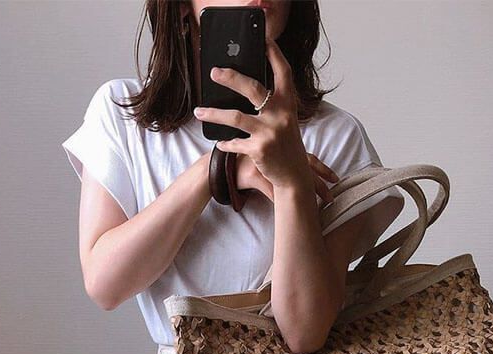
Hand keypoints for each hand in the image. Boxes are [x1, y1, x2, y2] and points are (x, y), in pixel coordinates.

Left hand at [193, 37, 317, 191]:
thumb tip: (246, 89)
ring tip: (199, 111)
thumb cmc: (286, 146)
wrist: (294, 176)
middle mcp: (280, 115)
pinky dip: (225, 143)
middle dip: (231, 78)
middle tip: (214, 72)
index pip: (283, 72)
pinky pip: (235, 143)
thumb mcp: (285, 121)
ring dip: (214, 113)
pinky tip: (220, 142)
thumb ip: (273, 105)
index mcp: (288, 104)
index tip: (264, 39)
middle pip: (252, 89)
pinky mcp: (259, 149)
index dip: (274, 54)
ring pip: (235, 117)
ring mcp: (269, 132)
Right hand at [236, 152, 339, 203]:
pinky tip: (291, 210)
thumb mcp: (266, 158)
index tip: (336, 179)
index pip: (309, 159)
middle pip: (305, 171)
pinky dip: (281, 200)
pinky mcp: (254, 176)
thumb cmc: (245, 161)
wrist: (222, 163)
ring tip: (317, 207)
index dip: (323, 169)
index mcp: (283, 149)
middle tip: (333, 197)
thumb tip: (298, 176)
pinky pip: (270, 190)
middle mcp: (277, 156)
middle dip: (320, 185)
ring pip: (290, 183)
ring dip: (305, 195)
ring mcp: (266, 166)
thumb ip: (281, 164)